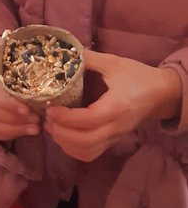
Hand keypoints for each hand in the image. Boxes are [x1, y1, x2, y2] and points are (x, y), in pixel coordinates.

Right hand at [0, 32, 39, 140]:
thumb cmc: (4, 52)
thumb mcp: (12, 47)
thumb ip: (25, 57)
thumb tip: (52, 72)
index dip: (9, 104)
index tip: (29, 109)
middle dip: (15, 120)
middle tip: (37, 120)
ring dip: (13, 130)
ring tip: (34, 128)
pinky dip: (6, 134)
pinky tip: (23, 131)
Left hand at [44, 48, 181, 162]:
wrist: (161, 94)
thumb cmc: (137, 76)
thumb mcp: (113, 63)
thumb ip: (88, 58)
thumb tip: (63, 52)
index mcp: (117, 106)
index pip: (89, 120)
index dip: (66, 118)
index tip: (50, 108)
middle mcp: (116, 126)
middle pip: (86, 141)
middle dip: (61, 133)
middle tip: (47, 118)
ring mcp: (115, 137)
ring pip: (87, 152)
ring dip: (65, 143)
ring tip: (53, 127)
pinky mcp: (113, 142)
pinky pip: (91, 154)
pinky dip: (73, 150)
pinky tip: (64, 136)